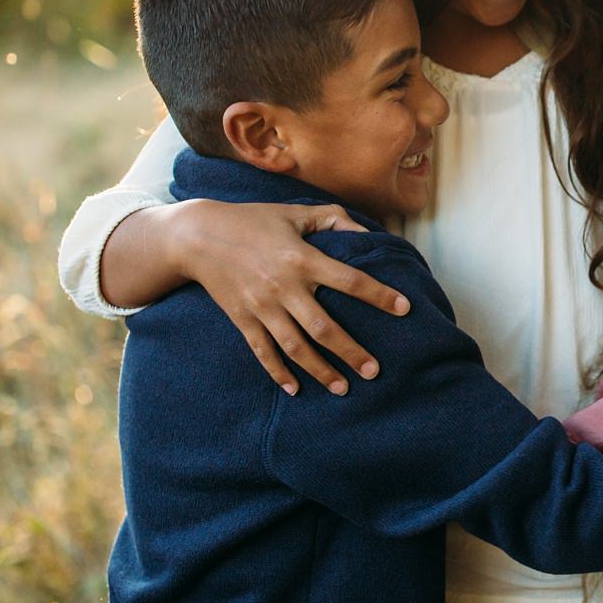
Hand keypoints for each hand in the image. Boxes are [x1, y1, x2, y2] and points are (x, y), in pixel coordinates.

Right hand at [170, 198, 411, 395]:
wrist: (197, 236)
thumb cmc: (253, 220)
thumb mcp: (294, 212)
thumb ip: (334, 219)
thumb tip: (367, 233)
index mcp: (302, 258)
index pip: (349, 280)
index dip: (379, 295)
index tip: (404, 309)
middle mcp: (283, 286)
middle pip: (324, 327)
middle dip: (351, 352)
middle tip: (374, 371)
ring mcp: (261, 307)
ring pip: (295, 347)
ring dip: (320, 370)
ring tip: (343, 389)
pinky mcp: (242, 319)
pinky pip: (263, 352)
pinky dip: (278, 373)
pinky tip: (295, 390)